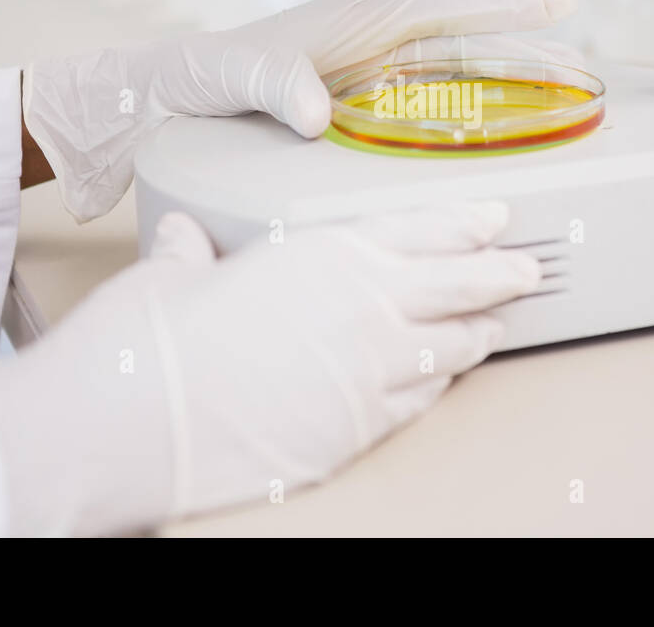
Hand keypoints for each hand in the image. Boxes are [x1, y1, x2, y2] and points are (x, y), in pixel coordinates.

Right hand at [0, 203, 538, 534]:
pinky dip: (437, 387)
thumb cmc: (145, 343)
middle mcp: (359, 311)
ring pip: (447, 349)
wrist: (126, 430)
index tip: (494, 219)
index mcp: (322, 256)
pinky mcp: (354, 434)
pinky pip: (416, 404)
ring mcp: (365, 377)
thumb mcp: (166, 277)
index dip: (462, 223)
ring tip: (498, 325)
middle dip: (496, 275)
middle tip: (527, 269)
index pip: (414, 229)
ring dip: (478, 334)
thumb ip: (189, 254)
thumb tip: (182, 238)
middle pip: (453, 285)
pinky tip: (445, 381)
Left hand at [23, 0, 578, 220]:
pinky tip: (487, 133)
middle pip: (463, 38)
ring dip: (499, 77)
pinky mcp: (359, 100)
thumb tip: (318, 117)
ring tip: (555, 91)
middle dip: (520, 41)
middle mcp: (371, 41)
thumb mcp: (236, 76)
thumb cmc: (203, 74)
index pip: (443, 9)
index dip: (501, 5)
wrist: (170, 94)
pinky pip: (425, 102)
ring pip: (451, 70)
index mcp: (356, 22)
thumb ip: (277, 86)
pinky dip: (463, 109)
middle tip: (580, 53)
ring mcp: (369, 71)